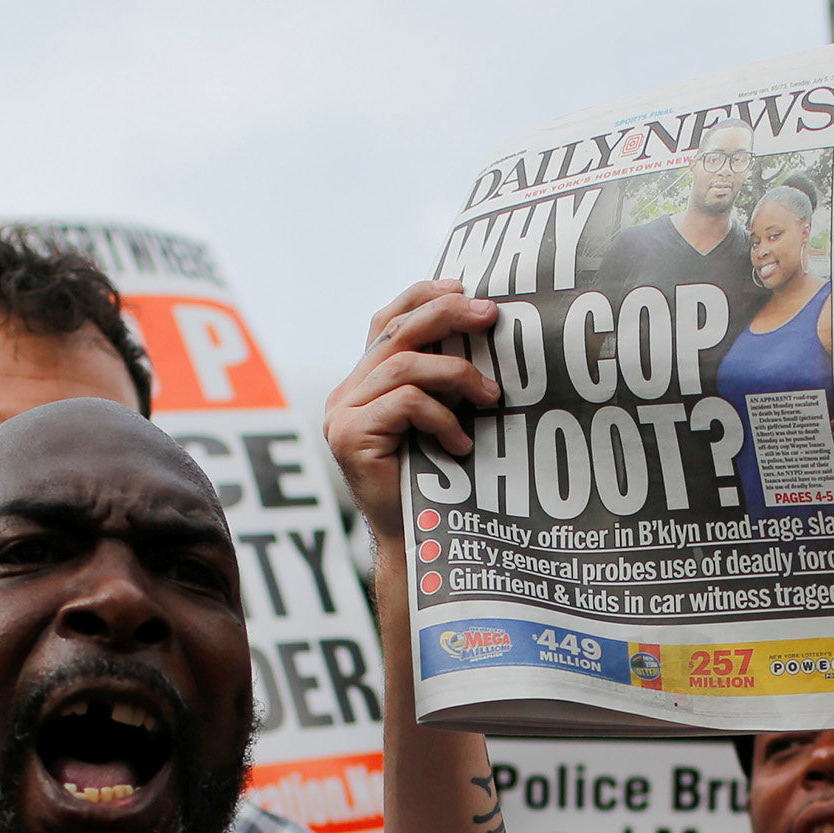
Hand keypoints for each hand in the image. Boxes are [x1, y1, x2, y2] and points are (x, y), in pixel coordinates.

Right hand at [323, 279, 497, 541]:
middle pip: (395, 332)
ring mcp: (343, 415)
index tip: (463, 288)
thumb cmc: (437, 484)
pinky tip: (460, 444)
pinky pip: (405, 404)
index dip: (421, 297)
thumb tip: (484, 329)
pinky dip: (441, 417)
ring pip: (403, 366)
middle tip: (490, 317)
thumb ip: (441, 381)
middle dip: (446, 316)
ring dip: (456, 374)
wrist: (415, 545)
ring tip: (490, 396)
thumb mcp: (440, 418)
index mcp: (364, 383)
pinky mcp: (349, 437)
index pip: (386, 321)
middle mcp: (347, 394)